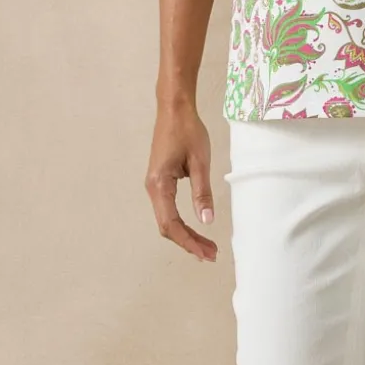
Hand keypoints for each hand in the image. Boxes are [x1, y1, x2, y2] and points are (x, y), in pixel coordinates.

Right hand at [145, 98, 218, 261]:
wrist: (173, 109)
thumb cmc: (187, 131)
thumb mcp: (200, 162)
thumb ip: (203, 192)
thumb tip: (207, 221)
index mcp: (160, 185)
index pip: (171, 223)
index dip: (189, 242)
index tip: (207, 253)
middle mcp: (152, 188)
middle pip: (167, 227)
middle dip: (188, 243)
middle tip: (211, 254)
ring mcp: (154, 186)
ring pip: (167, 220)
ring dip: (185, 235)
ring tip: (206, 247)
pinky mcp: (160, 182)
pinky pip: (168, 210)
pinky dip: (181, 223)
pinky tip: (195, 229)